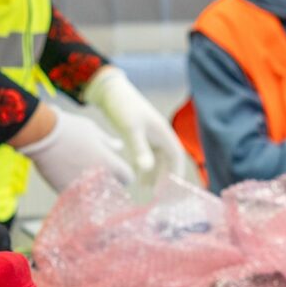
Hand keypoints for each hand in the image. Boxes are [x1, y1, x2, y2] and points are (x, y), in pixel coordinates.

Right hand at [19, 107, 134, 193]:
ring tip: (82, 173)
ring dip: (92, 188)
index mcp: (110, 163)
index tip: (116, 169)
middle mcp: (99, 179)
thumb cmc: (70, 129)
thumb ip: (108, 142)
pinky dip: (76, 191)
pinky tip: (69, 177)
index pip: (127, 177)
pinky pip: (77, 196)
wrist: (42, 136)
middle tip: (98, 171)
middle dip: (109, 182)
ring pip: (94, 195)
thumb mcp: (93, 131)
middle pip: (112, 189)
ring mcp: (82, 188)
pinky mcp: (65, 192)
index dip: (123, 173)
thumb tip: (119, 146)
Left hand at [85, 66, 189, 185]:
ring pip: (156, 160)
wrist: (110, 91)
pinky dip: (143, 167)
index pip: (176, 157)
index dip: (175, 174)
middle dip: (164, 178)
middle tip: (157, 195)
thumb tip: (147, 169)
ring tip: (147, 190)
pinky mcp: (139, 136)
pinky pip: (146, 155)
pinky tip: (137, 178)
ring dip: (154, 174)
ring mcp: (149, 136)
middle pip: (167, 161)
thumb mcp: (131, 129)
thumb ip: (140, 149)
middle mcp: (159, 135)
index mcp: (163, 132)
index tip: (169, 190)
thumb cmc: (123, 107)